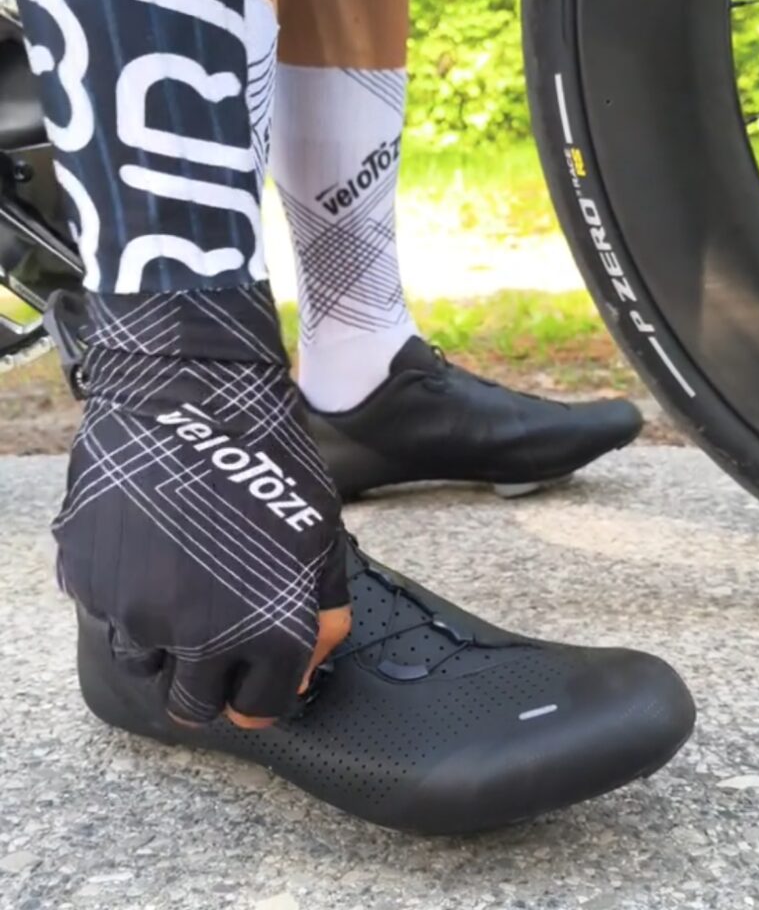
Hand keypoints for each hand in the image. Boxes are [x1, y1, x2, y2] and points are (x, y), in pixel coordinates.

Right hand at [54, 285, 350, 728]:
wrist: (191, 395)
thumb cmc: (269, 461)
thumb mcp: (322, 534)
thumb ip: (321, 610)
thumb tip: (307, 666)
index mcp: (268, 631)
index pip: (259, 708)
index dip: (260, 690)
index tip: (255, 669)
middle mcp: (199, 638)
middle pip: (193, 705)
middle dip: (207, 680)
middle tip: (214, 635)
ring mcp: (136, 611)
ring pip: (145, 660)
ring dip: (163, 636)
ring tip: (180, 577)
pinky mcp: (91, 582)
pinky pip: (108, 611)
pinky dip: (126, 593)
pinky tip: (148, 545)